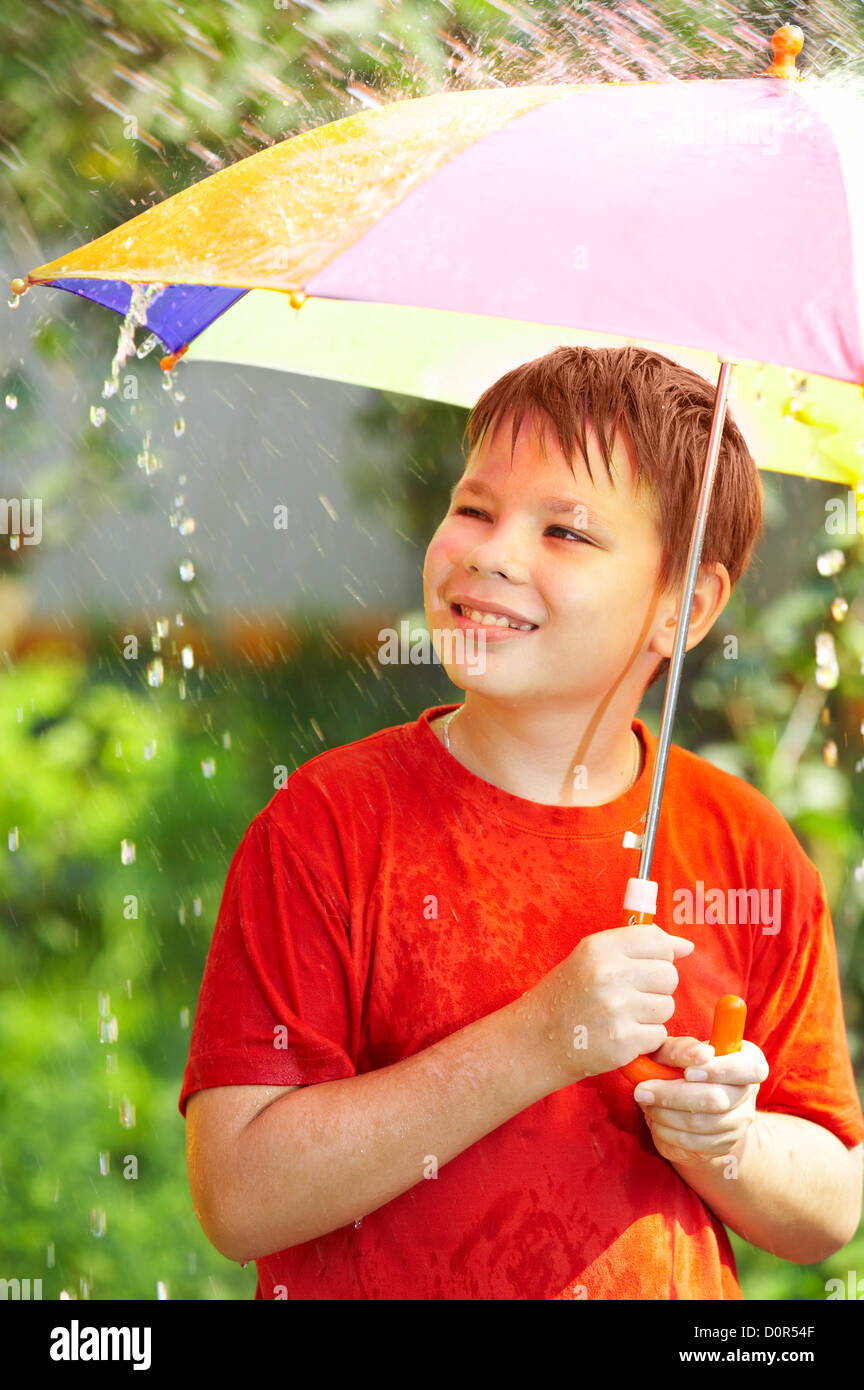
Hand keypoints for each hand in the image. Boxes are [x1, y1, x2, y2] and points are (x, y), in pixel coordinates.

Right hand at [520, 924, 695, 1091]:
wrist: (536, 1040)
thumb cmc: (568, 995)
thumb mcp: (591, 958)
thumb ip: (637, 946)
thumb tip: (686, 946)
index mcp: (600, 947)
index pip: (657, 940)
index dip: (661, 954)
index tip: (647, 964)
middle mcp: (608, 974)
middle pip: (668, 974)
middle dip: (656, 987)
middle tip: (629, 996)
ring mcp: (616, 1009)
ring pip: (667, 1006)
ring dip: (650, 1015)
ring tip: (621, 1016)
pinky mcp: (623, 1042)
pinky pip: (658, 1035)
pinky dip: (643, 1039)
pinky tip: (619, 1034)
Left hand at [633, 1035, 769, 1165]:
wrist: (683, 1101)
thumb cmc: (678, 1065)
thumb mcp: (675, 1051)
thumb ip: (683, 1048)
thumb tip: (701, 1054)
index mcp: (748, 1061)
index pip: (750, 1068)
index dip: (719, 1071)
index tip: (687, 1073)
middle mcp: (748, 1093)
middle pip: (718, 1099)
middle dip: (674, 1095)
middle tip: (643, 1090)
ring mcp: (740, 1122)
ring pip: (703, 1124)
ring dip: (666, 1114)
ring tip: (646, 1103)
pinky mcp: (724, 1145)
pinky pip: (696, 1144)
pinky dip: (669, 1132)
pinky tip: (654, 1120)